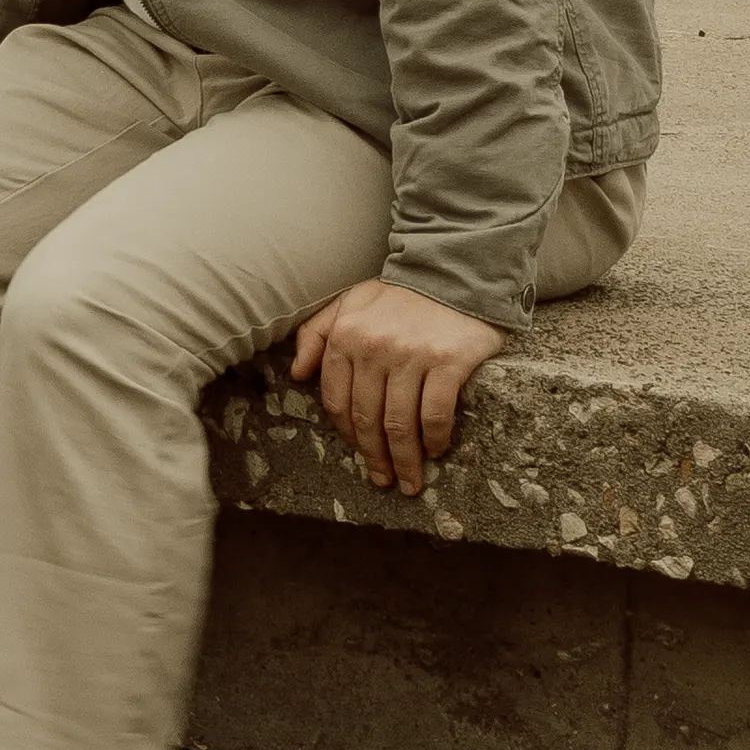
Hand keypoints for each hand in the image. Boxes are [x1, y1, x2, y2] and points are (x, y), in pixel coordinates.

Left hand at [292, 277, 502, 496]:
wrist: (452, 269)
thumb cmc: (399, 293)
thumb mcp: (349, 303)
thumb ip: (317, 334)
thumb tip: (297, 373)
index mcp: (346, 337)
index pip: (337, 400)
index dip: (347, 434)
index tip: (360, 452)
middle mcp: (374, 349)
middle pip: (368, 419)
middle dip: (375, 457)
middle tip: (384, 480)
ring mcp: (411, 356)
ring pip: (400, 423)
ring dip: (404, 460)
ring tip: (410, 481)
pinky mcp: (448, 361)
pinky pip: (436, 413)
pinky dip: (434, 438)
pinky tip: (436, 450)